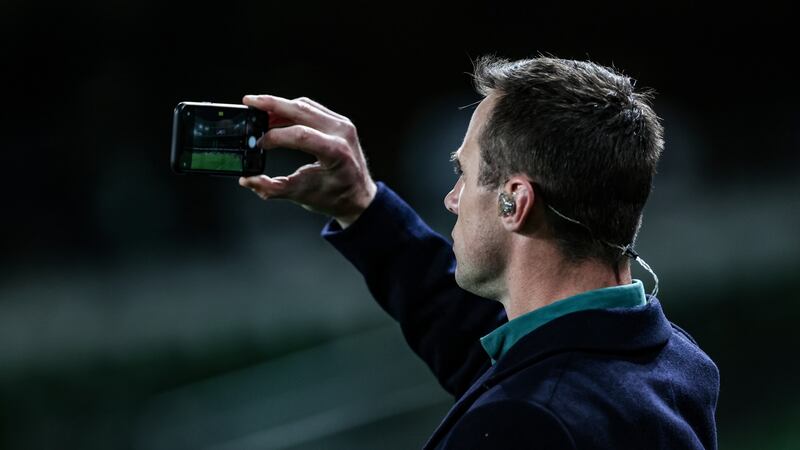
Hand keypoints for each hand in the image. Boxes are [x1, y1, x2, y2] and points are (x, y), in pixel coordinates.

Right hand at [239, 95, 376, 227]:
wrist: (358, 196)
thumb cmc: (335, 197)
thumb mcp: (302, 195)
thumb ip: (273, 188)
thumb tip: (248, 180)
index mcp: (337, 152)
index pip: (301, 135)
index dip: (275, 136)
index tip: (259, 143)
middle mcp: (341, 132)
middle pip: (301, 110)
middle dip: (271, 104)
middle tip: (249, 102)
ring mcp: (342, 124)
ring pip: (305, 105)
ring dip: (280, 106)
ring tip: (259, 113)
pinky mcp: (338, 122)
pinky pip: (311, 108)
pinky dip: (291, 109)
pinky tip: (276, 116)